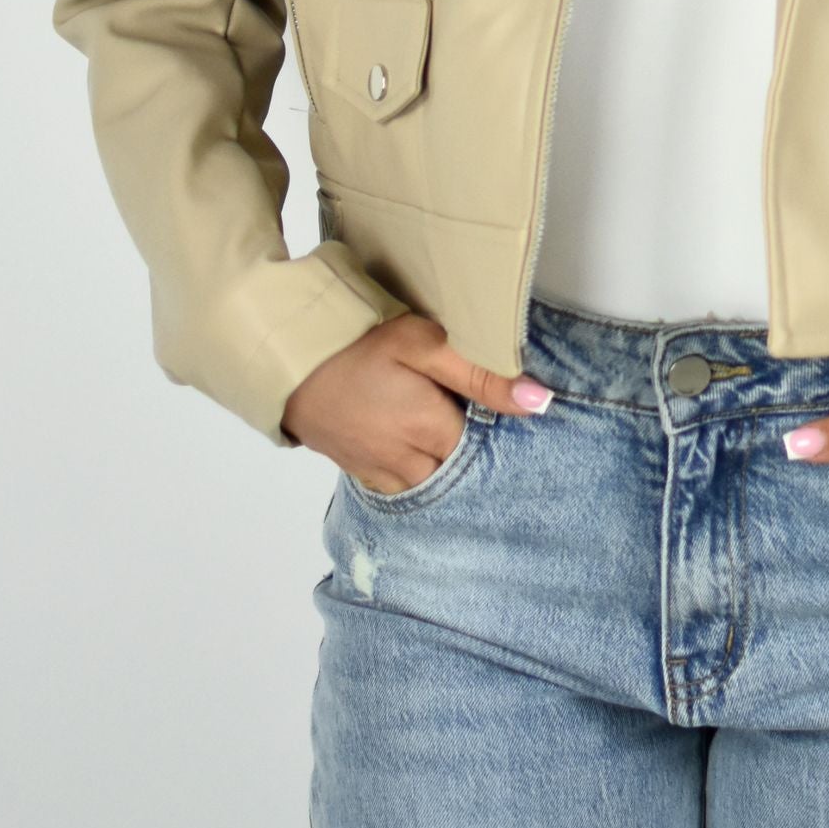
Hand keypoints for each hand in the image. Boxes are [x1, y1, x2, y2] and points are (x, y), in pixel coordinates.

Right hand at [281, 311, 555, 492]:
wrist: (288, 361)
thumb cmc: (359, 343)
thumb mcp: (425, 343)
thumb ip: (482, 374)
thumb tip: (540, 402)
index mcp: (430, 429)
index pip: (485, 441)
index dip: (488, 418)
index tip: (482, 397)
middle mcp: (410, 463)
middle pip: (458, 465)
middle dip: (466, 442)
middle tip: (457, 404)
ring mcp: (382, 472)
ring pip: (431, 480)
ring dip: (440, 457)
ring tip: (433, 420)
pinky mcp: (360, 472)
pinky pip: (402, 484)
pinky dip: (413, 467)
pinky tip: (410, 440)